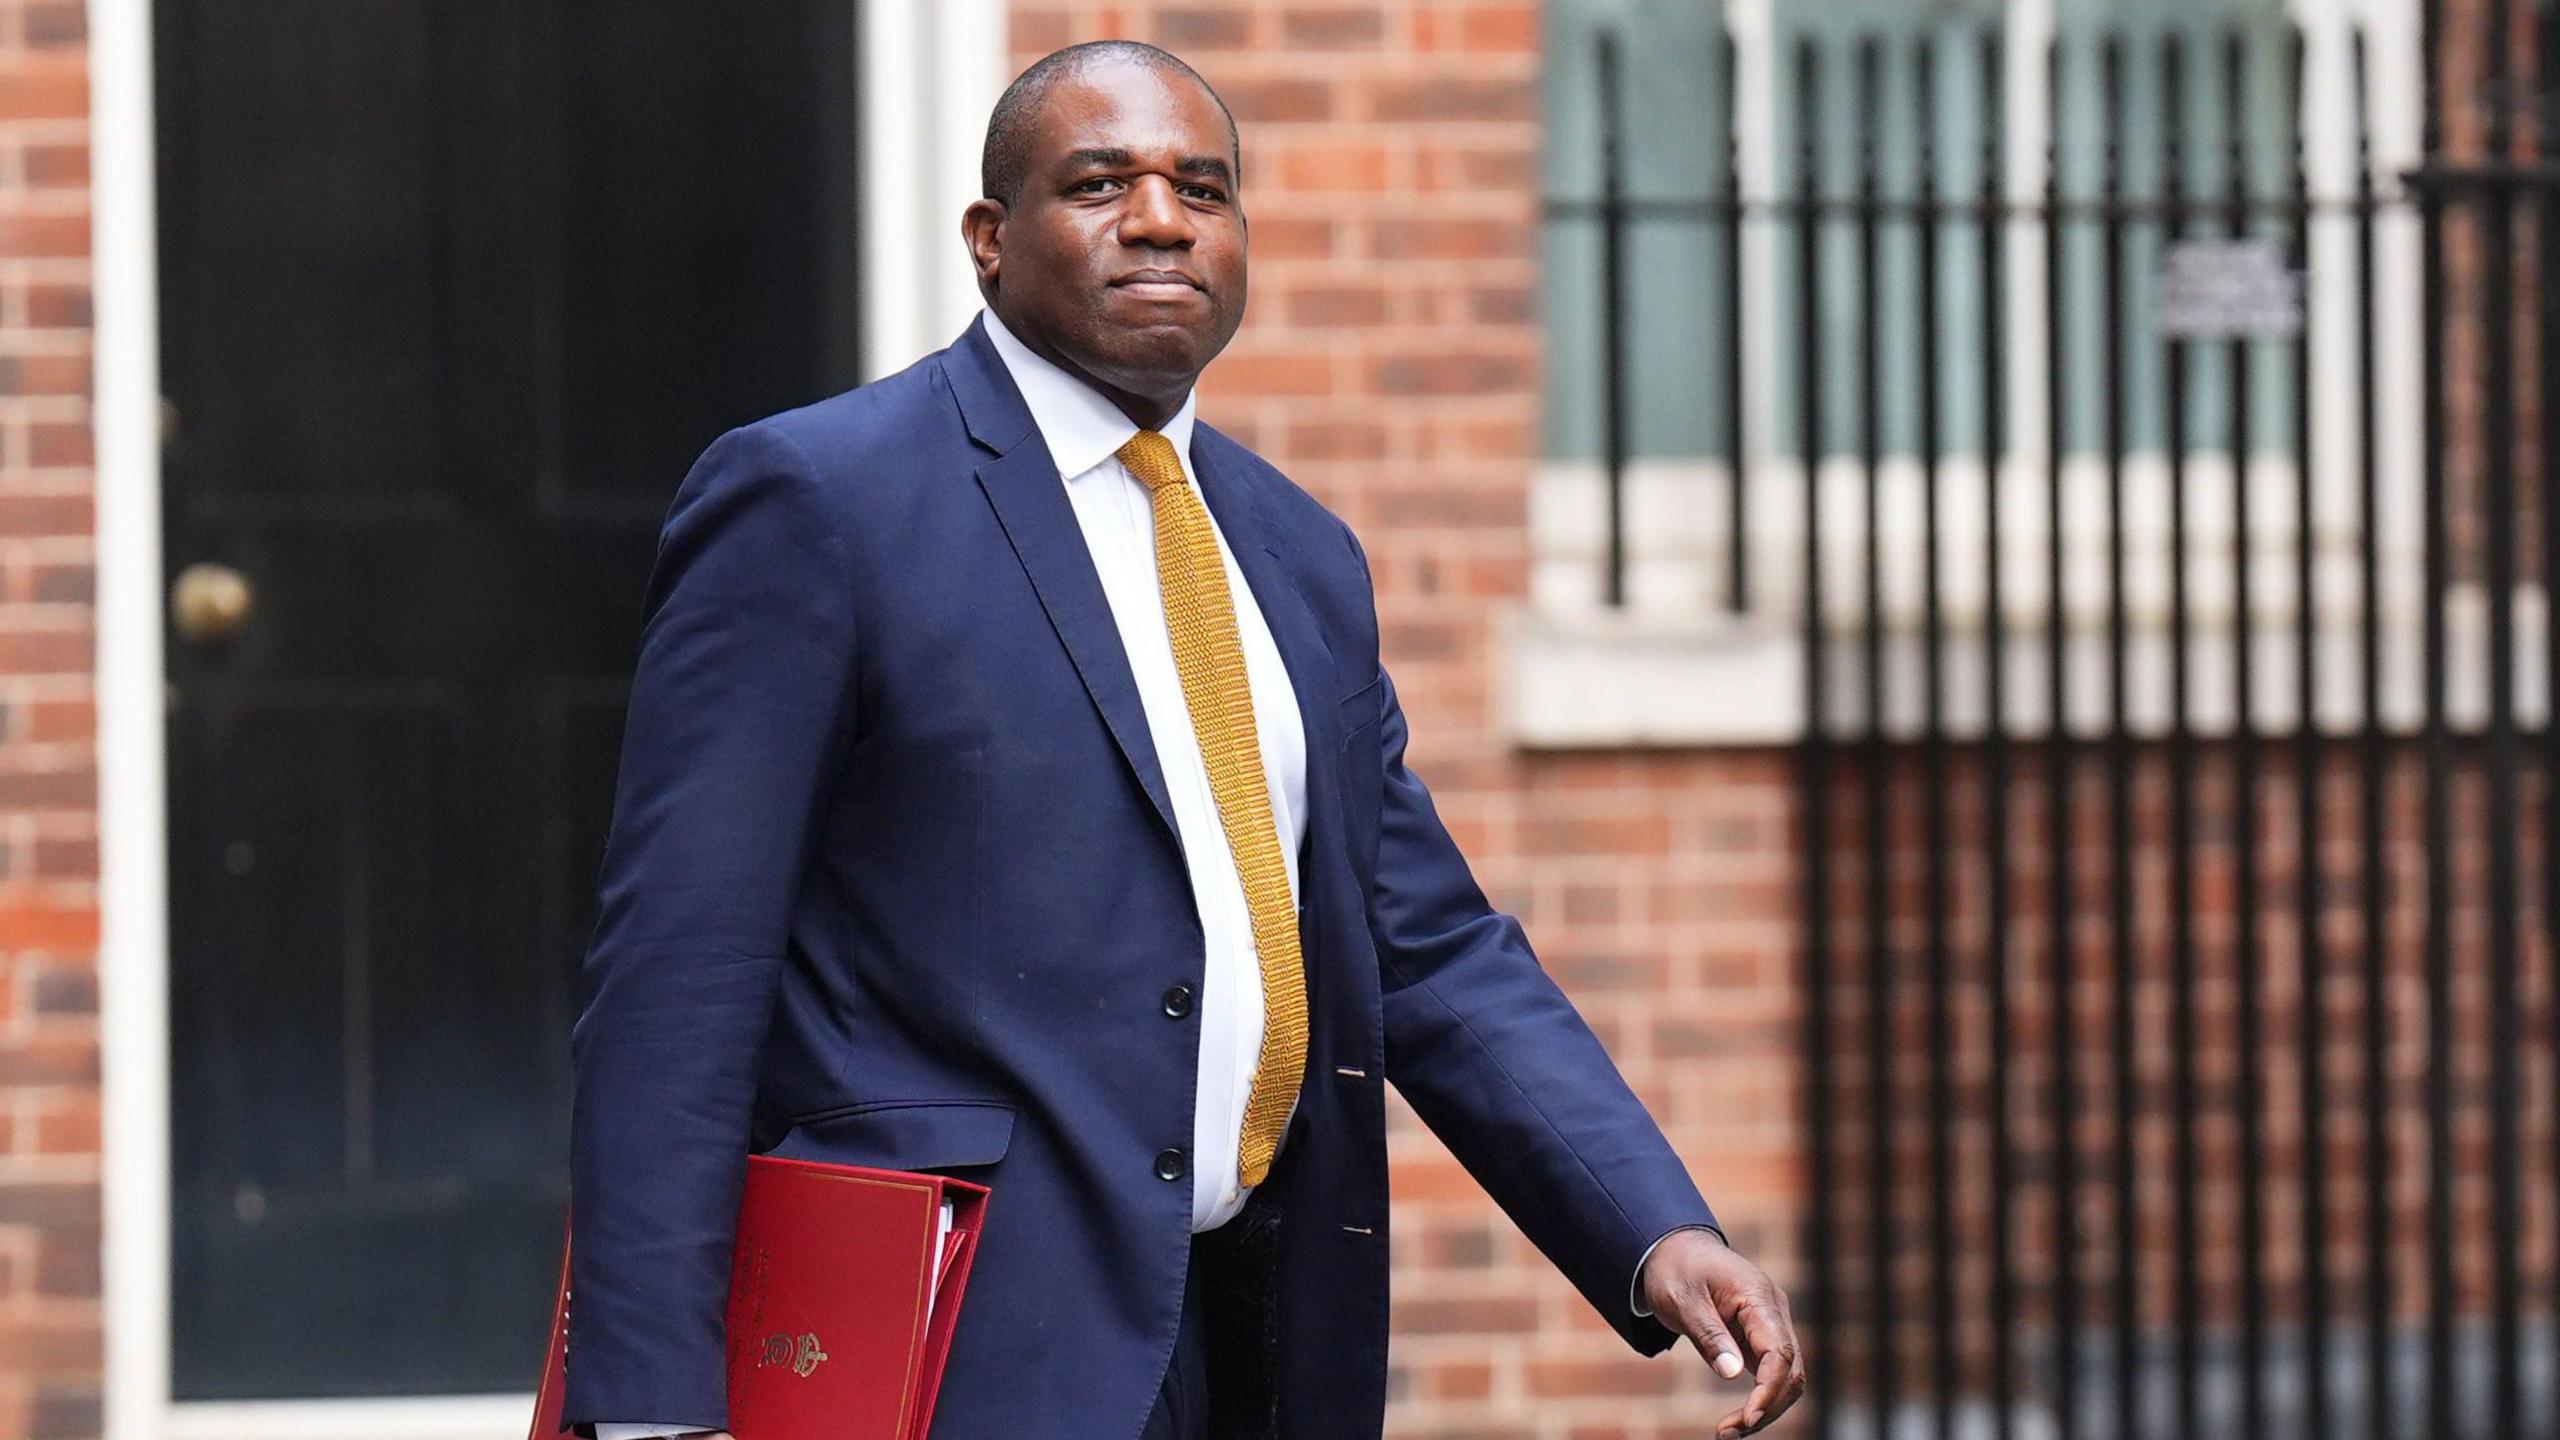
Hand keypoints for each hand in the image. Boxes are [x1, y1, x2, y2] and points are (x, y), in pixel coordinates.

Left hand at [1639, 1228, 1807, 1437]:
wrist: (1675, 1250)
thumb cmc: (1677, 1271)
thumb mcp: (1682, 1301)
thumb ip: (1708, 1335)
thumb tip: (1732, 1374)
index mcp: (1758, 1296)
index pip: (1779, 1351)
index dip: (1769, 1389)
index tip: (1748, 1417)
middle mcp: (1773, 1311)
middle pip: (1791, 1370)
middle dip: (1767, 1407)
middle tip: (1727, 1433)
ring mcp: (1771, 1325)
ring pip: (1786, 1377)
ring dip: (1765, 1408)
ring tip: (1728, 1432)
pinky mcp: (1761, 1338)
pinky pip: (1772, 1373)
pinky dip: (1760, 1398)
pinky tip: (1739, 1419)